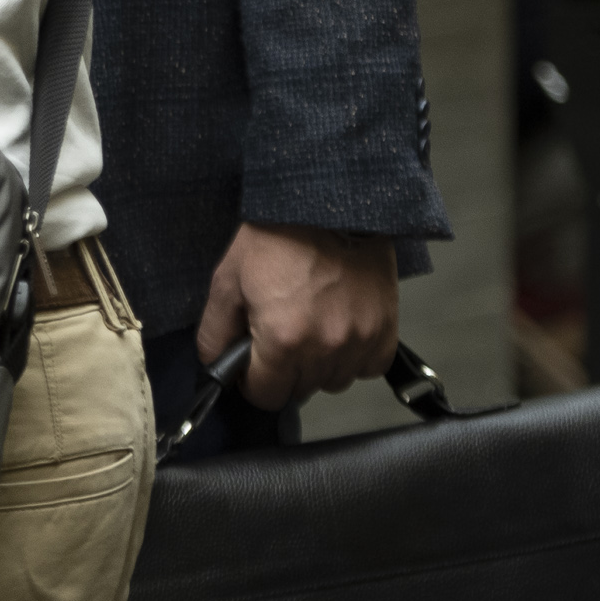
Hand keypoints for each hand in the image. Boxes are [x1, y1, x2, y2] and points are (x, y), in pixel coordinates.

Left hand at [196, 221, 397, 407]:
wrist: (328, 204)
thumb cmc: (275, 237)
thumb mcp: (228, 280)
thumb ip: (215, 331)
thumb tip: (213, 365)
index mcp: (283, 340)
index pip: (267, 396)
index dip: (253, 385)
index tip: (251, 370)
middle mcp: (326, 348)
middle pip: (301, 391)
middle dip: (283, 373)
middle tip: (276, 340)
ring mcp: (360, 341)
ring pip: (335, 382)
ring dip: (319, 367)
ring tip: (307, 331)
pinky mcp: (386, 330)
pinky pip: (368, 367)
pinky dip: (353, 358)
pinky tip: (337, 331)